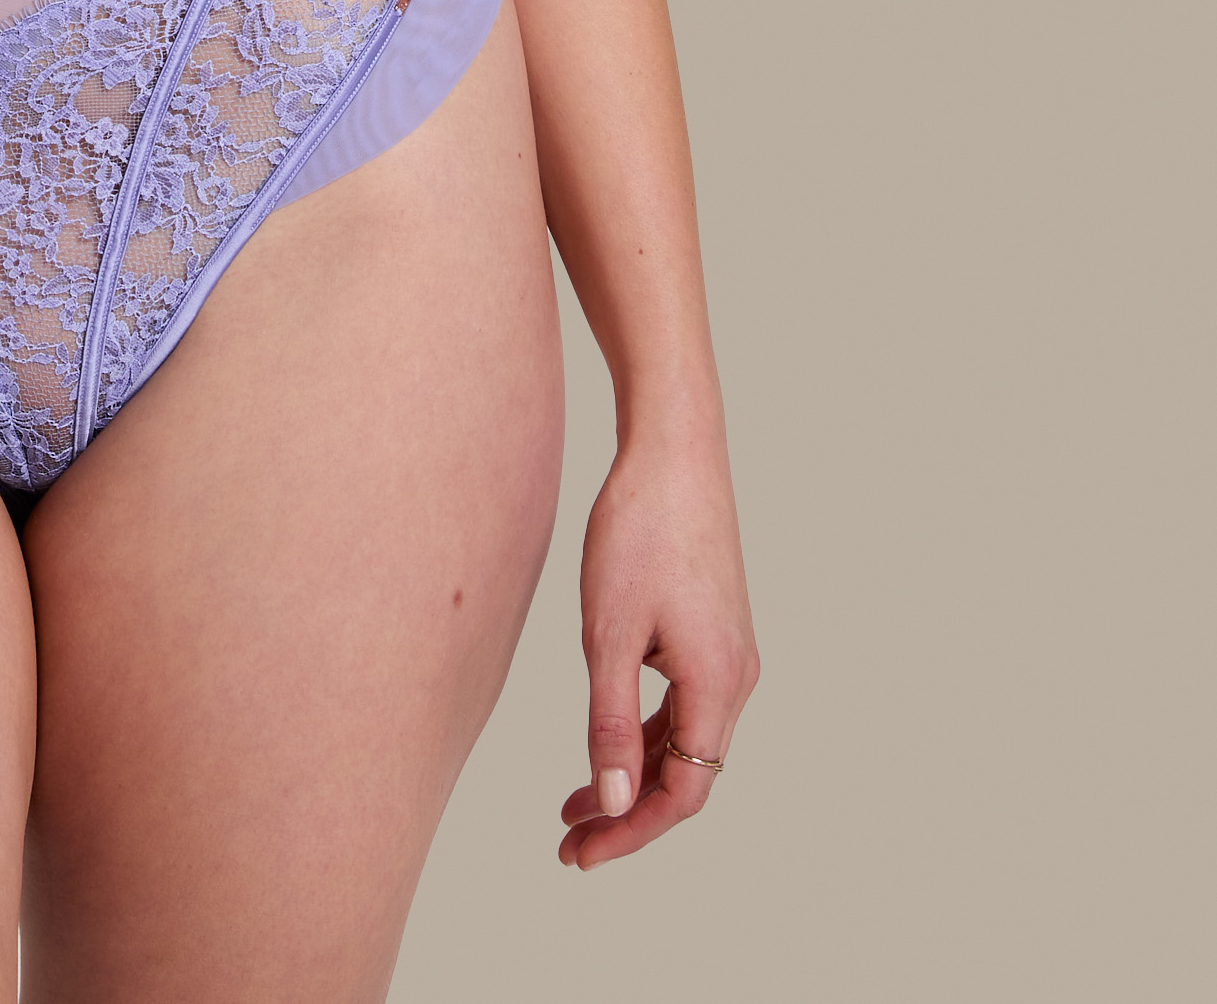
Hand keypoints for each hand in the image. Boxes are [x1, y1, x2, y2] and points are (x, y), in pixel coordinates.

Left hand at [558, 421, 758, 869]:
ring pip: (685, 741)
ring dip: (634, 775)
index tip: (580, 855)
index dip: (632, 832)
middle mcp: (736, 678)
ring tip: (575, 804)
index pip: (683, 793)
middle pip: (688, 775)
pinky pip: (684, 705)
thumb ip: (609, 722)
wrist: (673, 450)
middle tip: (569, 841)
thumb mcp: (608, 632)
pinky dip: (645, 733)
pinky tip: (607, 739)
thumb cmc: (638, 531)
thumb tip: (614, 802)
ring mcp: (730, 654)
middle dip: (629, 814)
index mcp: (718, 684)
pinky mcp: (714, 632)